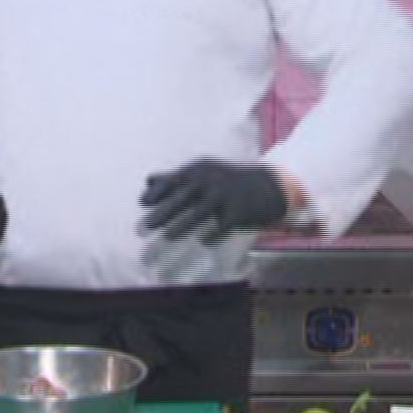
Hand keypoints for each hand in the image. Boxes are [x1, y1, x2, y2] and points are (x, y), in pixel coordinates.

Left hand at [139, 160, 288, 243]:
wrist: (270, 185)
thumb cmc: (228, 182)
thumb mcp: (203, 173)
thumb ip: (176, 178)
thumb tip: (148, 180)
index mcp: (200, 170)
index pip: (174, 180)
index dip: (158, 191)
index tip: (143, 203)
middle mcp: (211, 180)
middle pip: (183, 197)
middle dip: (164, 211)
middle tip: (146, 226)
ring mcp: (226, 196)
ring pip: (201, 212)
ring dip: (183, 225)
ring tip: (168, 237)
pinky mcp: (240, 211)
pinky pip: (223, 225)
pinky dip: (214, 234)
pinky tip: (204, 242)